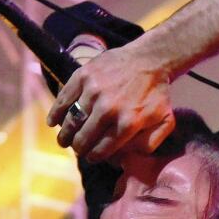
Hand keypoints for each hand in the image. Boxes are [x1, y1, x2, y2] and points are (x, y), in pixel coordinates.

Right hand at [46, 40, 175, 163]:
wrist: (150, 59)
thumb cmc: (157, 94)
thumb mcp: (165, 122)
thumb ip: (149, 144)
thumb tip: (125, 159)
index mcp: (128, 123)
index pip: (102, 149)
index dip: (94, 157)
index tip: (90, 157)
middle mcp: (108, 109)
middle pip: (83, 138)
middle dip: (78, 148)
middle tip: (77, 149)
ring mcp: (94, 92)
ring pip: (72, 121)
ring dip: (65, 135)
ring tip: (63, 140)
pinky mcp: (83, 76)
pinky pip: (63, 99)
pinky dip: (55, 113)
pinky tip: (53, 122)